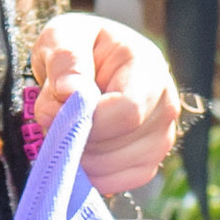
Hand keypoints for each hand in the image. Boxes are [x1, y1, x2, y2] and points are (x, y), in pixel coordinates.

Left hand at [31, 12, 180, 197]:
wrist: (86, 62)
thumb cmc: (75, 46)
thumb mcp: (62, 36)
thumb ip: (66, 60)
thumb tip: (71, 93)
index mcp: (148, 65)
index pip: (128, 111)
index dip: (89, 122)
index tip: (55, 112)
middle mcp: (165, 102)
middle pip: (121, 144)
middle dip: (77, 139)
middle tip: (54, 117)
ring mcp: (162, 134)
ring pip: (118, 167)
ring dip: (80, 157)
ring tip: (68, 128)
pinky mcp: (150, 159)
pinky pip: (119, 183)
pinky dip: (91, 174)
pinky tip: (79, 149)